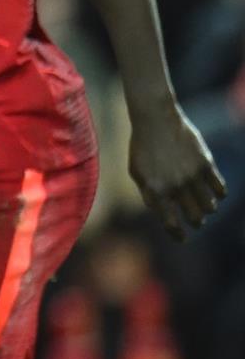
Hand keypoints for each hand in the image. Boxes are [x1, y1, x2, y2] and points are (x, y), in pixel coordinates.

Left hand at [128, 104, 226, 240]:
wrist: (154, 120)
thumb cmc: (142, 147)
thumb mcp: (137, 173)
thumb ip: (150, 195)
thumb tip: (164, 215)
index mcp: (155, 190)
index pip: (171, 223)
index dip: (178, 234)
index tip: (183, 238)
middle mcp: (175, 186)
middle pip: (195, 218)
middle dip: (196, 222)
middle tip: (195, 220)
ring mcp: (191, 175)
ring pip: (210, 207)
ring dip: (208, 209)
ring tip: (203, 205)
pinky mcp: (205, 164)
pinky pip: (220, 189)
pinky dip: (219, 194)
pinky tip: (214, 192)